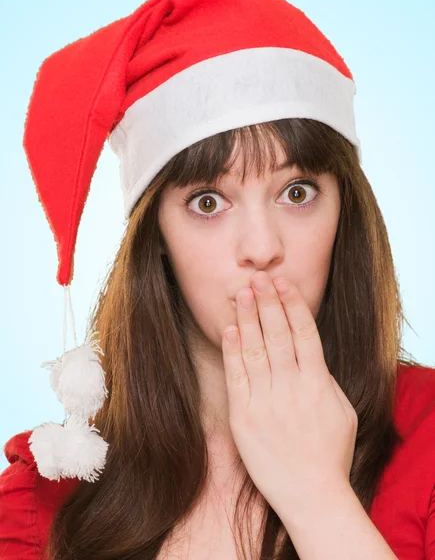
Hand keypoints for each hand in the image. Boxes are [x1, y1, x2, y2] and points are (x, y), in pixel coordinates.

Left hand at [221, 271, 357, 514]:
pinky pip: (236, 376)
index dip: (292, 304)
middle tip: (257, 277)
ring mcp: (265, 401)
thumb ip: (325, 379)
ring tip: (242, 293)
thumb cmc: (331, 453)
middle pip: (277, 334)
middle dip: (267, 302)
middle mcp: (291, 387)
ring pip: (254, 349)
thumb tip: (309, 353)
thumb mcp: (342, 410)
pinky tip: (230, 329)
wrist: (311, 495)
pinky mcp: (243, 416)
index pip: (304, 332)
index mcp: (317, 382)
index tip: (283, 282)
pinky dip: (232, 351)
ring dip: (248, 318)